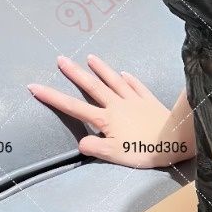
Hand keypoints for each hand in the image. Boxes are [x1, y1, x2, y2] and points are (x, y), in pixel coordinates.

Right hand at [28, 55, 192, 168]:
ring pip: (115, 81)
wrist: (176, 140)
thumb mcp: (114, 155)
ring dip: (101, 69)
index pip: (74, 107)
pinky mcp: (150, 101)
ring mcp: (135, 100)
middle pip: (92, 87)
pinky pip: (137, 87)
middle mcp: (117, 105)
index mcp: (106, 119)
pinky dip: (130, 79)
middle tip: (60, 59)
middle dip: (74, 73)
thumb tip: (81, 142)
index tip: (35, 86)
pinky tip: (126, 73)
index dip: (53, 97)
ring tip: (90, 57)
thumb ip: (95, 148)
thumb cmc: (144, 150)